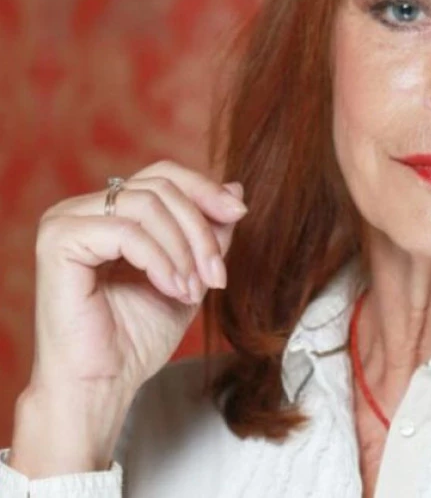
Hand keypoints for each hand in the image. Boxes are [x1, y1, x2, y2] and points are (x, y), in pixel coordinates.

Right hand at [28, 160, 245, 401]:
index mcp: (110, 212)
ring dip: (183, 250)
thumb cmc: (138, 336)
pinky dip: (160, 260)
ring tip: (193, 290)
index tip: (240, 212)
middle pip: (160, 187)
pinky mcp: (59, 242)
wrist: (103, 386)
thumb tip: (236, 189)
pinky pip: (126, 232)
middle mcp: (84, 209)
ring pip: (147, 205)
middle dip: (200, 230)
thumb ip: (209, 232)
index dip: (205, 189)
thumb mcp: (190, 273)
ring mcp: (67, 221)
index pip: (163, 176)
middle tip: (216, 275)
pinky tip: (172, 289)